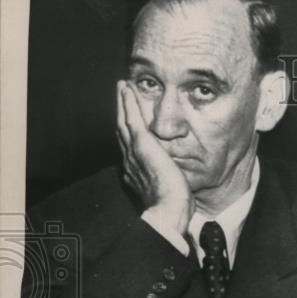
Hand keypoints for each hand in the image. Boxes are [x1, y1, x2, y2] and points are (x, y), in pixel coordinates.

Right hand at [115, 80, 192, 234]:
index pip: (130, 148)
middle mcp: (130, 160)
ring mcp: (133, 151)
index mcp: (136, 171)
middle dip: (122, 113)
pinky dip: (128, 102)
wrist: (168, 210)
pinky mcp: (141, 144)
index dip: (128, 133)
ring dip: (123, 102)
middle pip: (123, 131)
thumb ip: (167, 183)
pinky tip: (126, 88)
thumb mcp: (169, 193)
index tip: (128, 122)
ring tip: (122, 87)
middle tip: (121, 96)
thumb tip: (174, 184)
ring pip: (124, 120)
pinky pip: (131, 117)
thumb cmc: (173, 207)